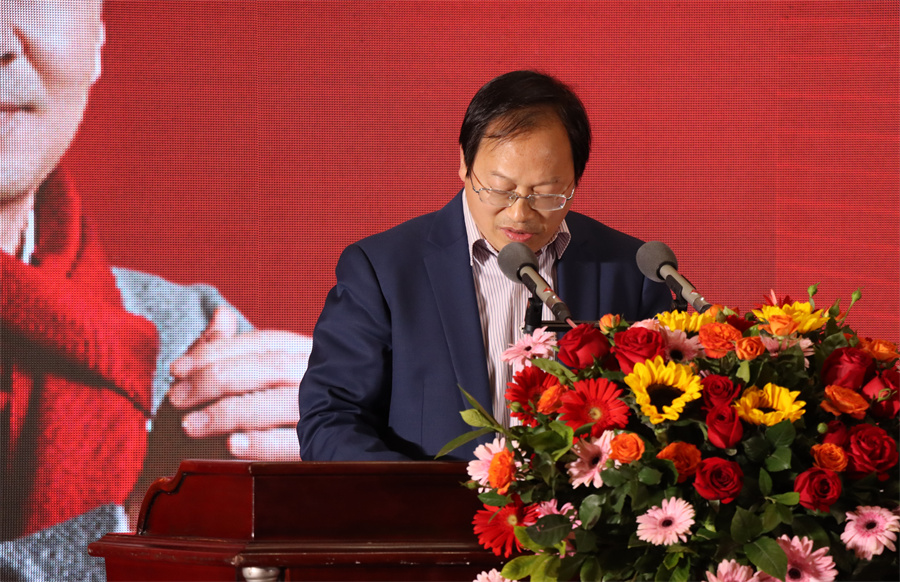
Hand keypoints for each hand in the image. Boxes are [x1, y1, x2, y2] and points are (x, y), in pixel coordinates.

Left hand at [167, 306, 311, 460]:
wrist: (332, 450)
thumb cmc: (281, 410)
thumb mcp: (255, 376)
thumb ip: (235, 350)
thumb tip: (221, 315)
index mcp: (304, 353)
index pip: (262, 342)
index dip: (216, 351)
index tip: (178, 368)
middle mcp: (317, 375)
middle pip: (270, 367)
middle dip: (217, 378)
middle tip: (178, 397)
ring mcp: (324, 408)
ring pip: (281, 400)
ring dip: (231, 411)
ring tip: (192, 424)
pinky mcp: (323, 445)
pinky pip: (294, 443)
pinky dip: (263, 443)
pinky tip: (233, 445)